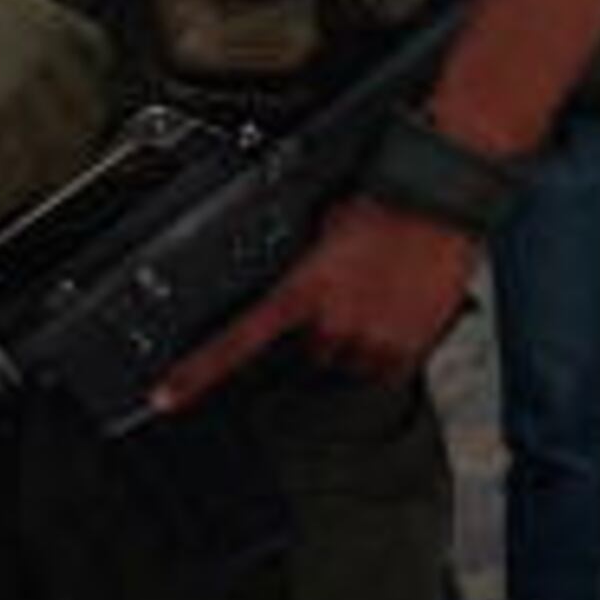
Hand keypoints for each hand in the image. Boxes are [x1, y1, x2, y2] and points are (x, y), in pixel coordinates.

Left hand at [152, 197, 478, 411]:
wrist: (435, 201)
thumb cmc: (381, 206)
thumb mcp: (324, 232)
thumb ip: (305, 274)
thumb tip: (302, 291)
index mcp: (300, 291)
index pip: (236, 342)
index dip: (195, 375)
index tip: (164, 397)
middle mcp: (332, 323)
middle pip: (310, 352)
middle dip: (325, 330)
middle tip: (351, 293)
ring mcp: (370, 339)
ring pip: (349, 361)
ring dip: (360, 339)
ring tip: (382, 298)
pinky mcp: (408, 348)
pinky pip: (387, 367)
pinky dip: (392, 346)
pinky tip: (401, 310)